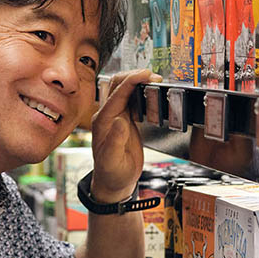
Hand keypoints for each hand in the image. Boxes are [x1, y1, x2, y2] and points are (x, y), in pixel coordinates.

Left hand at [90, 69, 161, 202]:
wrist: (114, 182)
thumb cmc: (111, 173)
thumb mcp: (113, 160)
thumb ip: (115, 140)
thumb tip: (120, 120)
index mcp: (103, 121)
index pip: (117, 94)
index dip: (132, 81)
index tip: (146, 74)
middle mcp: (108, 115)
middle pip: (118, 85)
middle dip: (135, 76)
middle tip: (154, 77)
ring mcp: (116, 116)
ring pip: (125, 89)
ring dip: (138, 82)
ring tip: (155, 81)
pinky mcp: (125, 120)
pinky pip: (132, 100)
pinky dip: (141, 92)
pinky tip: (151, 93)